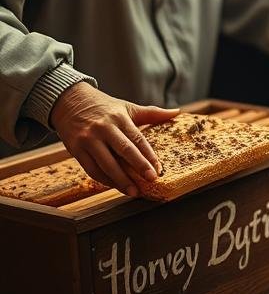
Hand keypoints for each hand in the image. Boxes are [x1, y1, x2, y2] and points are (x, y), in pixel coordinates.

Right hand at [50, 82, 178, 196]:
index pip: (137, 139)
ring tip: (133, 192)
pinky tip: (115, 186)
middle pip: (124, 151)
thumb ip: (151, 113)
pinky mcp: (75, 149)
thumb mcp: (126, 107)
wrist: (68, 101)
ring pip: (106, 164)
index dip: (149, 155)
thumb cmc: (103, 107)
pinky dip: (104, 179)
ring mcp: (88, 139)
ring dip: (120, 180)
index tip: (159, 169)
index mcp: (119, 118)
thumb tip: (176, 112)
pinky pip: (91, 169)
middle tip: (151, 180)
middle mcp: (104, 128)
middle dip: (139, 167)